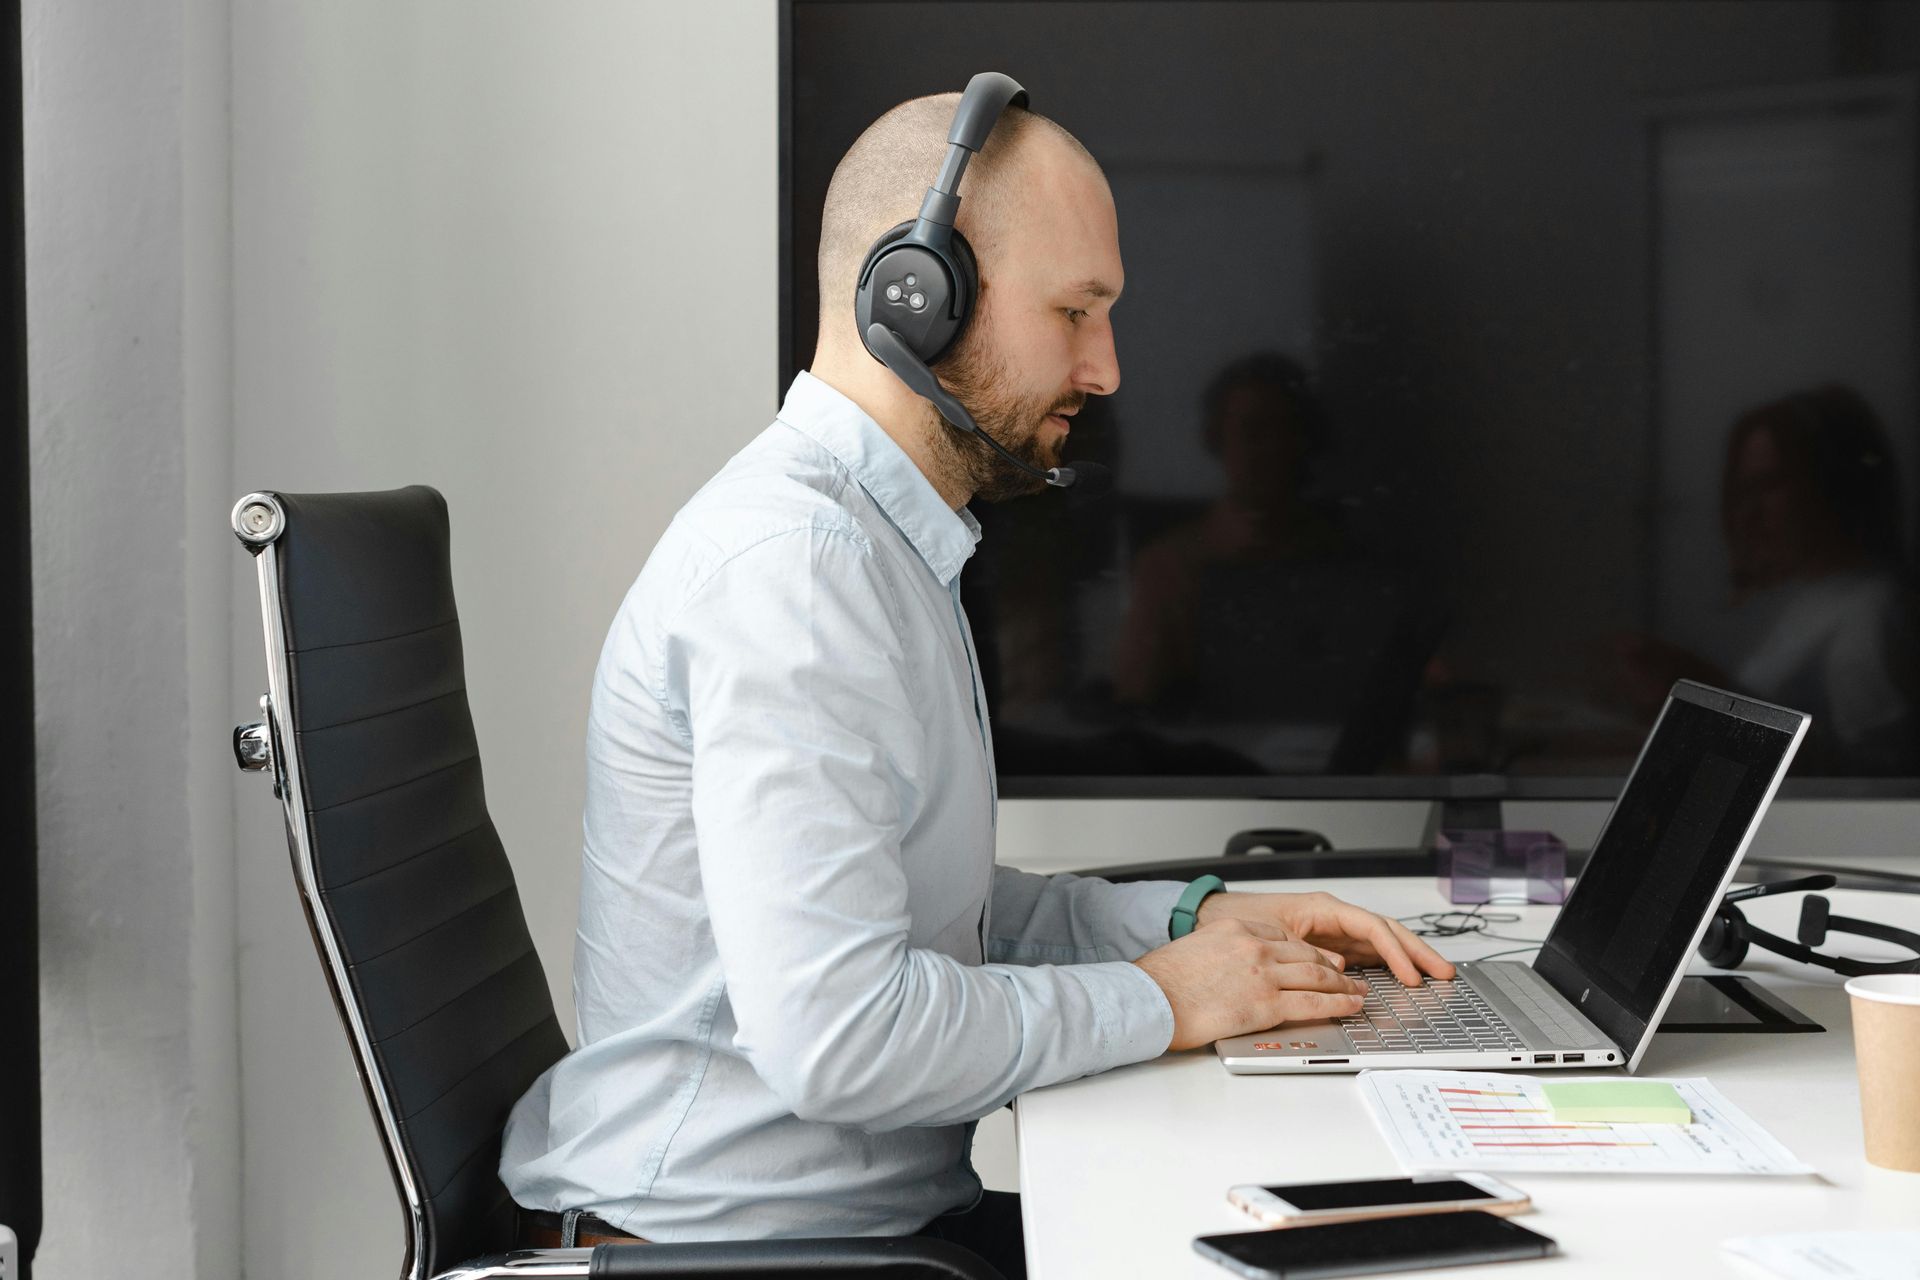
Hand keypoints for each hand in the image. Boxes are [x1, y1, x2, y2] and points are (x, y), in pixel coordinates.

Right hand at [1133, 917, 1367, 1051]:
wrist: (1151, 999)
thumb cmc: (1161, 981)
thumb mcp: (1193, 950)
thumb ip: (1220, 954)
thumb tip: (1229, 971)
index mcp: (1236, 929)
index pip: (1284, 937)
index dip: (1308, 951)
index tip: (1318, 959)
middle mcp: (1254, 946)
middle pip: (1307, 954)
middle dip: (1332, 967)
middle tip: (1347, 976)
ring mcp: (1264, 974)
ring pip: (1318, 976)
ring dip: (1343, 986)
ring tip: (1358, 993)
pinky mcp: (1268, 1003)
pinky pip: (1315, 1002)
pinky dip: (1339, 1004)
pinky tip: (1351, 1006)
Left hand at [1196, 889, 1454, 987]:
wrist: (1213, 918)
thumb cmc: (1238, 918)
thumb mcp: (1272, 933)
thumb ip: (1307, 951)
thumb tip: (1339, 968)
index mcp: (1323, 908)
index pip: (1372, 928)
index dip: (1396, 952)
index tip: (1411, 975)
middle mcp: (1333, 917)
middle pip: (1386, 932)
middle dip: (1418, 952)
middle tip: (1444, 973)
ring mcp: (1333, 931)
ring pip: (1380, 943)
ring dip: (1408, 958)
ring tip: (1435, 976)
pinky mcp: (1328, 946)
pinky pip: (1364, 955)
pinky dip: (1386, 966)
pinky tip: (1402, 980)